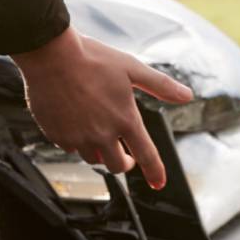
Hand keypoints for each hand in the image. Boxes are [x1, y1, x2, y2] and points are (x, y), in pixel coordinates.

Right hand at [12, 27, 194, 189]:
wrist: (51, 56)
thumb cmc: (92, 58)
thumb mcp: (132, 68)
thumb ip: (161, 85)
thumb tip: (187, 95)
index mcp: (125, 119)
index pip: (146, 155)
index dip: (155, 172)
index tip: (158, 183)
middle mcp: (102, 134)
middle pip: (116, 166)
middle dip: (123, 162)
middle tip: (123, 154)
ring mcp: (78, 138)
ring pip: (92, 158)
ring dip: (99, 151)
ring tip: (96, 130)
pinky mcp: (57, 136)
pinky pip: (70, 148)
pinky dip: (76, 141)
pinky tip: (75, 121)